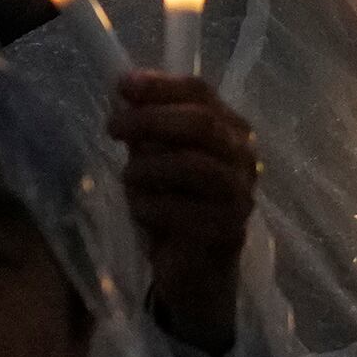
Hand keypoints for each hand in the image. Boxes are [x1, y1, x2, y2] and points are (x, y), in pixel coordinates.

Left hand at [107, 69, 259, 354]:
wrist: (196, 271)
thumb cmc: (176, 207)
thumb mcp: (156, 160)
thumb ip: (146, 129)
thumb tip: (123, 91)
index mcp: (230, 130)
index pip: (200, 93)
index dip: (160, 85)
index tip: (122, 85)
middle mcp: (243, 157)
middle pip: (201, 123)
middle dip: (151, 120)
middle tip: (113, 127)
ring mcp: (239, 195)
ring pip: (192, 165)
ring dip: (147, 169)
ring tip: (128, 180)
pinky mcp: (226, 231)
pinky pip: (178, 210)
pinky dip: (149, 207)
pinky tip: (142, 211)